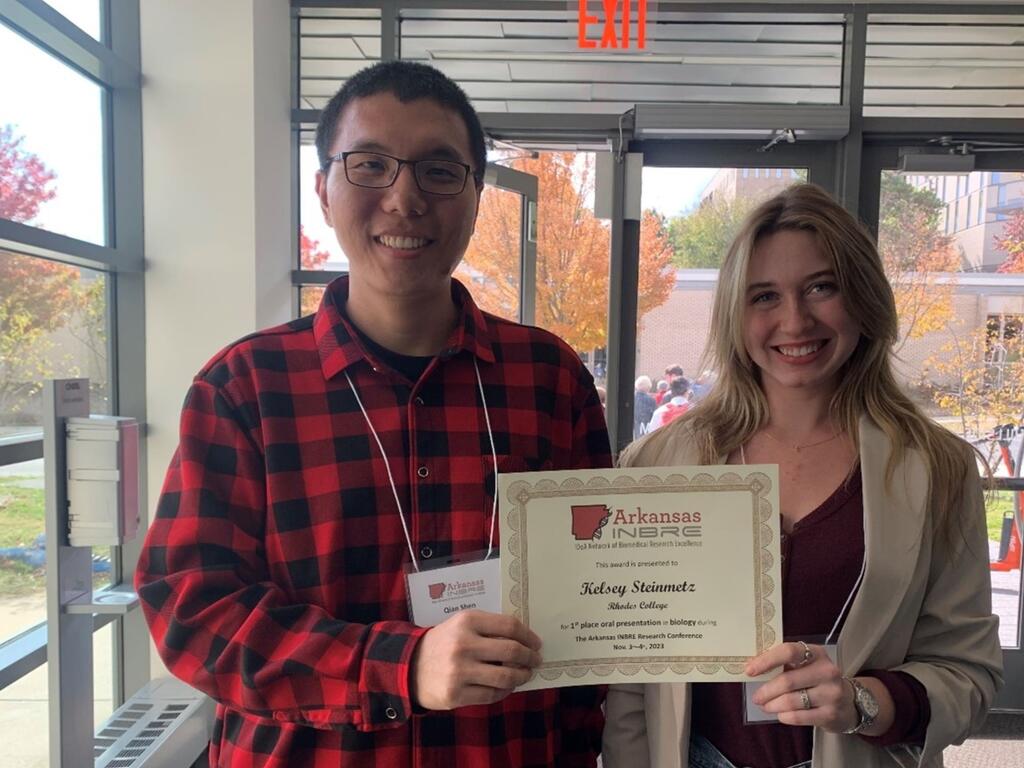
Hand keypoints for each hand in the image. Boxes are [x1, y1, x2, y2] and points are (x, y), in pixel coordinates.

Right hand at [410, 610, 541, 709]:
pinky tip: (507, 686)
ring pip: (505, 676)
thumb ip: (488, 627)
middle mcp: (463, 644)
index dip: (528, 636)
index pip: (509, 626)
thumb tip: (524, 639)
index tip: (536, 643)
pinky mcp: (456, 694)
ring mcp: (459, 671)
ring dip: (522, 676)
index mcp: (467, 621)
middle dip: (530, 657)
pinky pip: (492, 695)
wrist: (408, 667)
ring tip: (525, 674)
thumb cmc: (443, 643)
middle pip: (512, 651)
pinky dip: (505, 691)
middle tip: (536, 660)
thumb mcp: (461, 625)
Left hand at [745, 642, 857, 732]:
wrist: (849, 703)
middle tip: (756, 697)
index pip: (788, 651)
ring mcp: (831, 694)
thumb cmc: (818, 680)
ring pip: (791, 701)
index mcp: (817, 653)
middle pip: (787, 681)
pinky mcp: (831, 714)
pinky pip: (798, 717)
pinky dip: (784, 716)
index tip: (749, 670)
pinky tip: (780, 714)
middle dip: (766, 691)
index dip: (766, 661)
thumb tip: (752, 667)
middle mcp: (827, 671)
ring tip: (765, 706)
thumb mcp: (806, 665)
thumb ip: (784, 664)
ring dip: (772, 705)